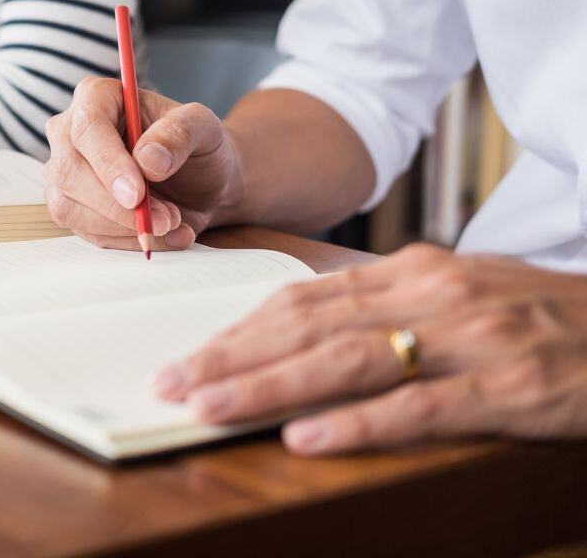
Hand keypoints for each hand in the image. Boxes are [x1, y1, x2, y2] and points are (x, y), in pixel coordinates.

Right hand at [43, 78, 242, 250]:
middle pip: (69, 171)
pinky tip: (158, 233)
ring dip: (123, 226)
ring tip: (170, 222)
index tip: (136, 194)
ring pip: (70, 207)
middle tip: (166, 218)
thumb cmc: (196, 146)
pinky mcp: (69, 207)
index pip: (87, 127)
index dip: (108, 163)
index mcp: (97, 97)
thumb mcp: (204, 127)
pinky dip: (126, 240)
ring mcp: (63, 172)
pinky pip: (87, 233)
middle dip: (117, 205)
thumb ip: (180, 134)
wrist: (199, 183)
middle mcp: (69, 132)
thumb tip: (148, 159)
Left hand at [152, 244, 586, 454]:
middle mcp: (431, 294)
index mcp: (410, 270)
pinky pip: (422, 406)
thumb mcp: (454, 294)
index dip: (236, 329)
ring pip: (350, 359)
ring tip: (211, 407)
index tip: (185, 356)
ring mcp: (471, 339)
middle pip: (309, 326)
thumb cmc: (537, 316)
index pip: (301, 299)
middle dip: (231, 357)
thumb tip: (297, 330)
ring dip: (271, 385)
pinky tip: (308, 438)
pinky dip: (359, 423)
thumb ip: (381, 306)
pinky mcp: (513, 387)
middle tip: (170, 385)